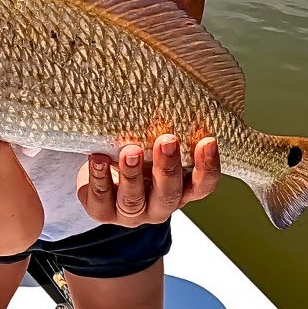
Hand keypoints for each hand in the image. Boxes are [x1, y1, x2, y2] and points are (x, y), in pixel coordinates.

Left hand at [77, 135, 220, 226]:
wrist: (102, 176)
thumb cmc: (138, 156)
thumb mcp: (154, 146)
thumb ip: (162, 134)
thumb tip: (166, 95)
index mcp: (180, 190)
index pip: (202, 185)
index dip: (208, 167)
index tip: (208, 141)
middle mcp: (158, 206)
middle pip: (168, 195)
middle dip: (168, 168)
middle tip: (167, 140)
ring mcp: (130, 213)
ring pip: (133, 200)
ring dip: (132, 174)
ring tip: (130, 150)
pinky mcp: (102, 211)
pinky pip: (100, 198)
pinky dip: (99, 176)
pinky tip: (98, 158)